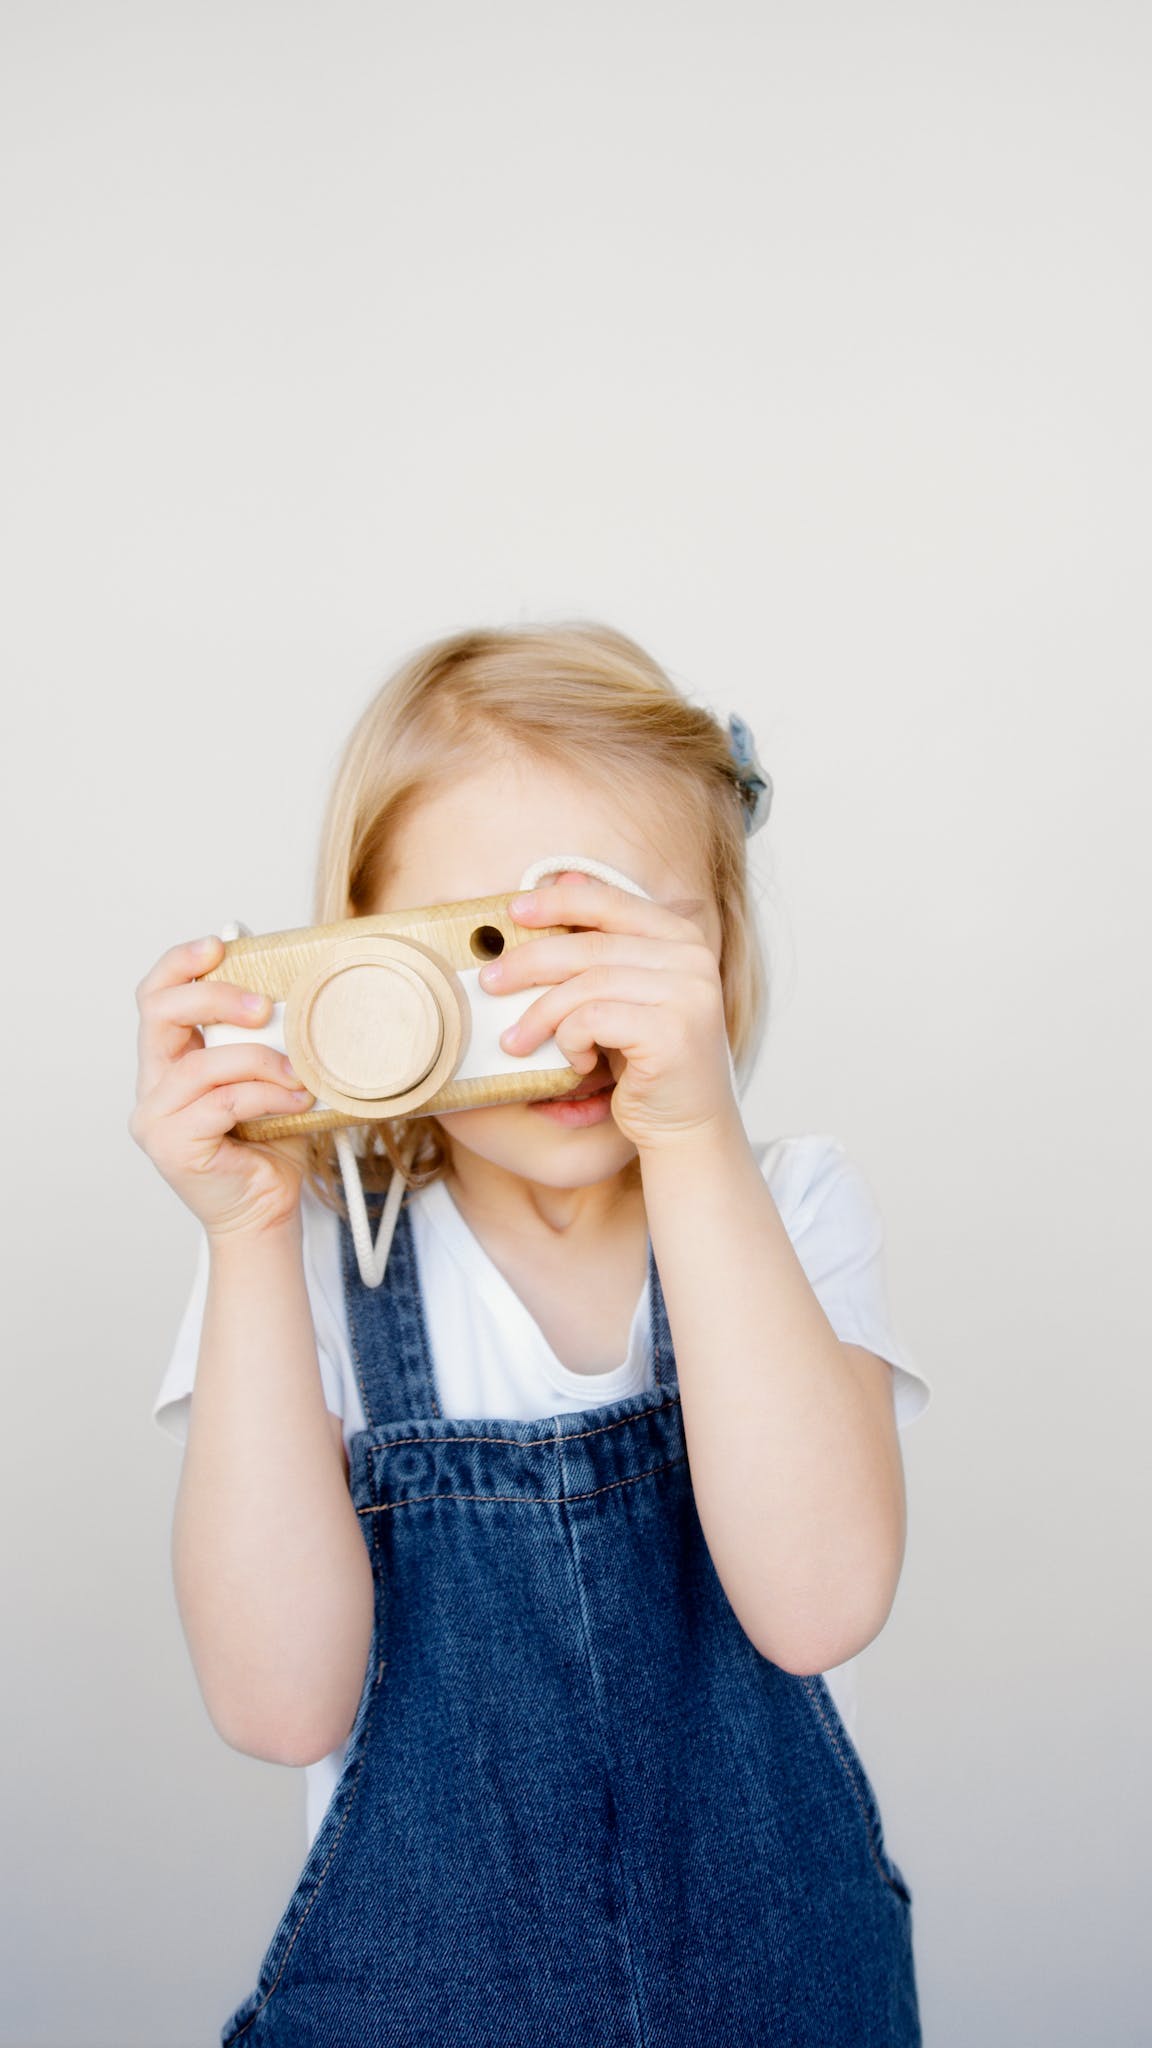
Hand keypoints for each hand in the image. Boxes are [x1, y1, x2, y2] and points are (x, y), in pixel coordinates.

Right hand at [129, 934, 316, 1237]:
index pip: (155, 997)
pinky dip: (266, 1094)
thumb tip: (297, 988)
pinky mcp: (173, 1146)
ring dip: (262, 1061)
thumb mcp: (268, 1077)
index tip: (219, 944)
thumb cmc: (269, 1145)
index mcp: (169, 1061)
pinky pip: (223, 1102)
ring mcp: (156, 1118)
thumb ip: (266, 1039)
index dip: (180, 964)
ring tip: (300, 1075)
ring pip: (203, 1063)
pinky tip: (295, 1100)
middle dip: (216, 997)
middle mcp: (152, 1086)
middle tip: (265, 1007)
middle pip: (162, 1014)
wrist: (266, 1211)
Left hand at [478, 872, 737, 1151]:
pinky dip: (570, 1040)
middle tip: (489, 982)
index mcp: (683, 936)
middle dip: (528, 962)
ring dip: (540, 1014)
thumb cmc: (647, 1061)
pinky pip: (594, 1020)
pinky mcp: (672, 1033)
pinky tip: (576, 1061)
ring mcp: (688, 994)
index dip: (557, 902)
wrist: (688, 1128)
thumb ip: (602, 942)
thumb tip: (561, 879)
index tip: (511, 912)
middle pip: (589, 944)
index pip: (610, 901)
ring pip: (586, 984)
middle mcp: (692, 958)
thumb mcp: (625, 993)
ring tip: (515, 1041)